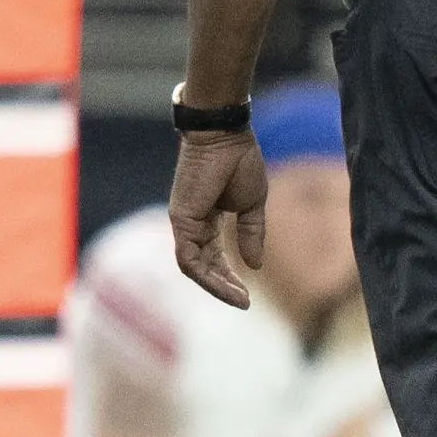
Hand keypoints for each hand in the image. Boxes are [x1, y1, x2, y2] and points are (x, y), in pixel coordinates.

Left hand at [167, 128, 268, 308]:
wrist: (224, 135)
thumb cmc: (238, 160)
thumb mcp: (251, 204)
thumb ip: (251, 233)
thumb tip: (254, 265)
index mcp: (207, 220)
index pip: (213, 257)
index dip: (229, 277)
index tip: (247, 295)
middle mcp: (192, 224)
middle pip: (204, 266)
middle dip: (224, 285)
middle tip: (243, 301)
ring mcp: (184, 223)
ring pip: (194, 267)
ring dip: (216, 285)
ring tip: (239, 298)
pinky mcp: (181, 220)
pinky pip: (189, 257)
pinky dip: (207, 275)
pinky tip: (228, 285)